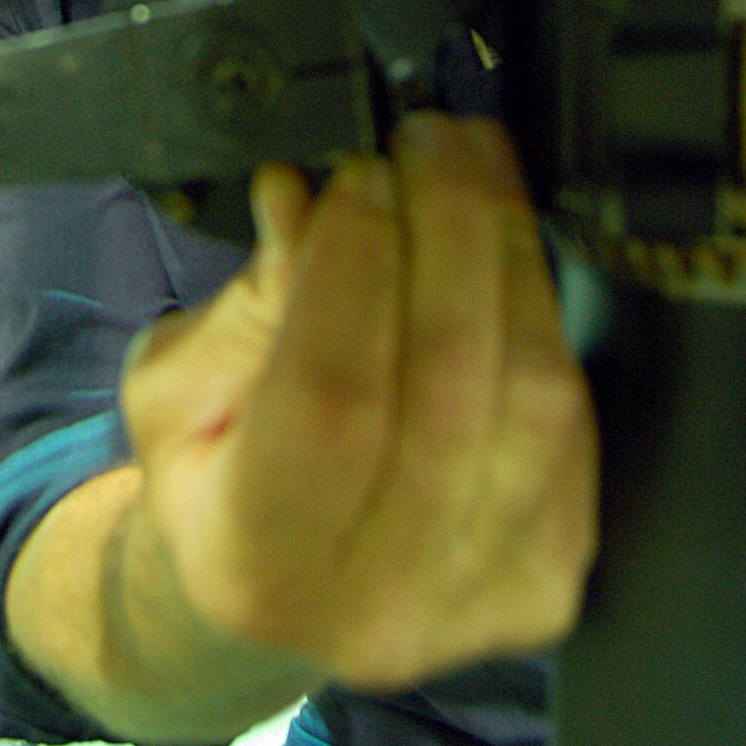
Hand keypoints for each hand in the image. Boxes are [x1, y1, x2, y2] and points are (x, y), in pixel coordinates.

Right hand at [120, 116, 596, 690]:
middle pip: (453, 390)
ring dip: (510, 254)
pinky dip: (540, 313)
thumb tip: (302, 196)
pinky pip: (571, 417)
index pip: (334, 400)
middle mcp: (384, 604)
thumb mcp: (174, 391)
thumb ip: (242, 302)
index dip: (357, 265)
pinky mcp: (550, 575)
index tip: (360, 172)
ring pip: (534, 399)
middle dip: (450, 232)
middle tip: (429, 141)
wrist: (269, 595)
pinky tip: (503, 245)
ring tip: (474, 165)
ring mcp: (481, 597)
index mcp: (261, 563)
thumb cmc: (213, 483)